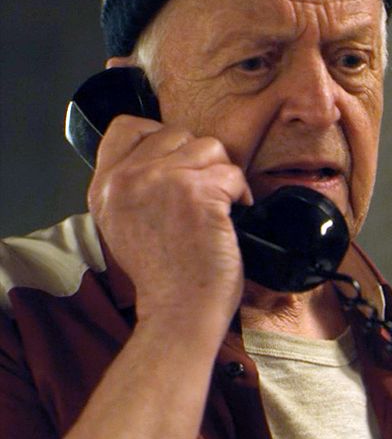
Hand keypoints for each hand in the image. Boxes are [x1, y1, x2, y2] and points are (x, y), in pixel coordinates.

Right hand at [88, 115, 251, 332]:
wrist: (177, 311)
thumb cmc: (160, 275)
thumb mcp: (120, 223)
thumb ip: (130, 185)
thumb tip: (163, 156)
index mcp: (105, 186)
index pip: (126, 127)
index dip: (158, 135)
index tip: (176, 160)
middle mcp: (128, 178)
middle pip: (175, 133)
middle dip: (197, 159)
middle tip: (202, 191)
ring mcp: (163, 181)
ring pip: (208, 147)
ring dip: (221, 174)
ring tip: (218, 204)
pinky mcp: (198, 192)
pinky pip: (231, 173)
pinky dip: (240, 193)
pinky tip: (232, 215)